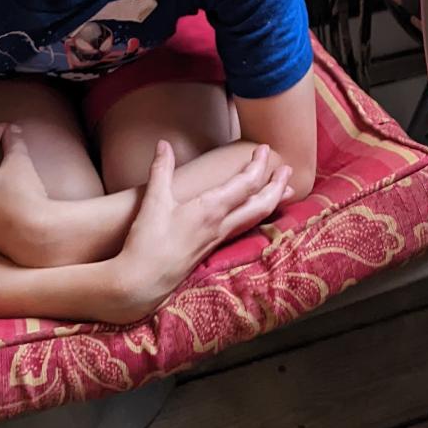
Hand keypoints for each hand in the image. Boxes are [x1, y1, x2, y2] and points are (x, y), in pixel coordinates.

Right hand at [109, 142, 290, 324]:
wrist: (140, 284)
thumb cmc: (146, 243)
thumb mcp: (153, 202)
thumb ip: (161, 170)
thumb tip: (163, 143)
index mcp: (210, 210)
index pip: (246, 184)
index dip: (259, 165)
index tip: (264, 148)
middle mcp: (220, 225)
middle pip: (261, 204)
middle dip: (277, 185)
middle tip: (288, 168)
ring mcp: (218, 239)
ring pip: (255, 218)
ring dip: (272, 201)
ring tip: (286, 190)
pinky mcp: (211, 249)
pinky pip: (243, 228)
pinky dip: (257, 215)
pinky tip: (256, 214)